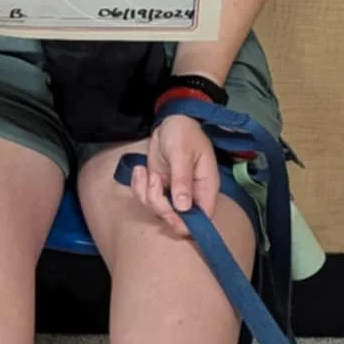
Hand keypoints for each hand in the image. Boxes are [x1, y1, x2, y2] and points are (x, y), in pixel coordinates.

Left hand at [130, 112, 218, 236]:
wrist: (171, 120)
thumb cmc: (183, 133)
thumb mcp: (182, 153)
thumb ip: (182, 180)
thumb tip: (184, 207)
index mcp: (205, 188)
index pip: (203, 219)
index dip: (186, 223)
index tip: (168, 211)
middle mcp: (191, 196)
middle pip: (177, 221)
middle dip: (159, 205)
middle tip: (154, 182)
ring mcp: (174, 193)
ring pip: (158, 210)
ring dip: (146, 193)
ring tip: (147, 171)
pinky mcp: (159, 188)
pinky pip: (146, 199)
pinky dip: (139, 186)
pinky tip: (140, 169)